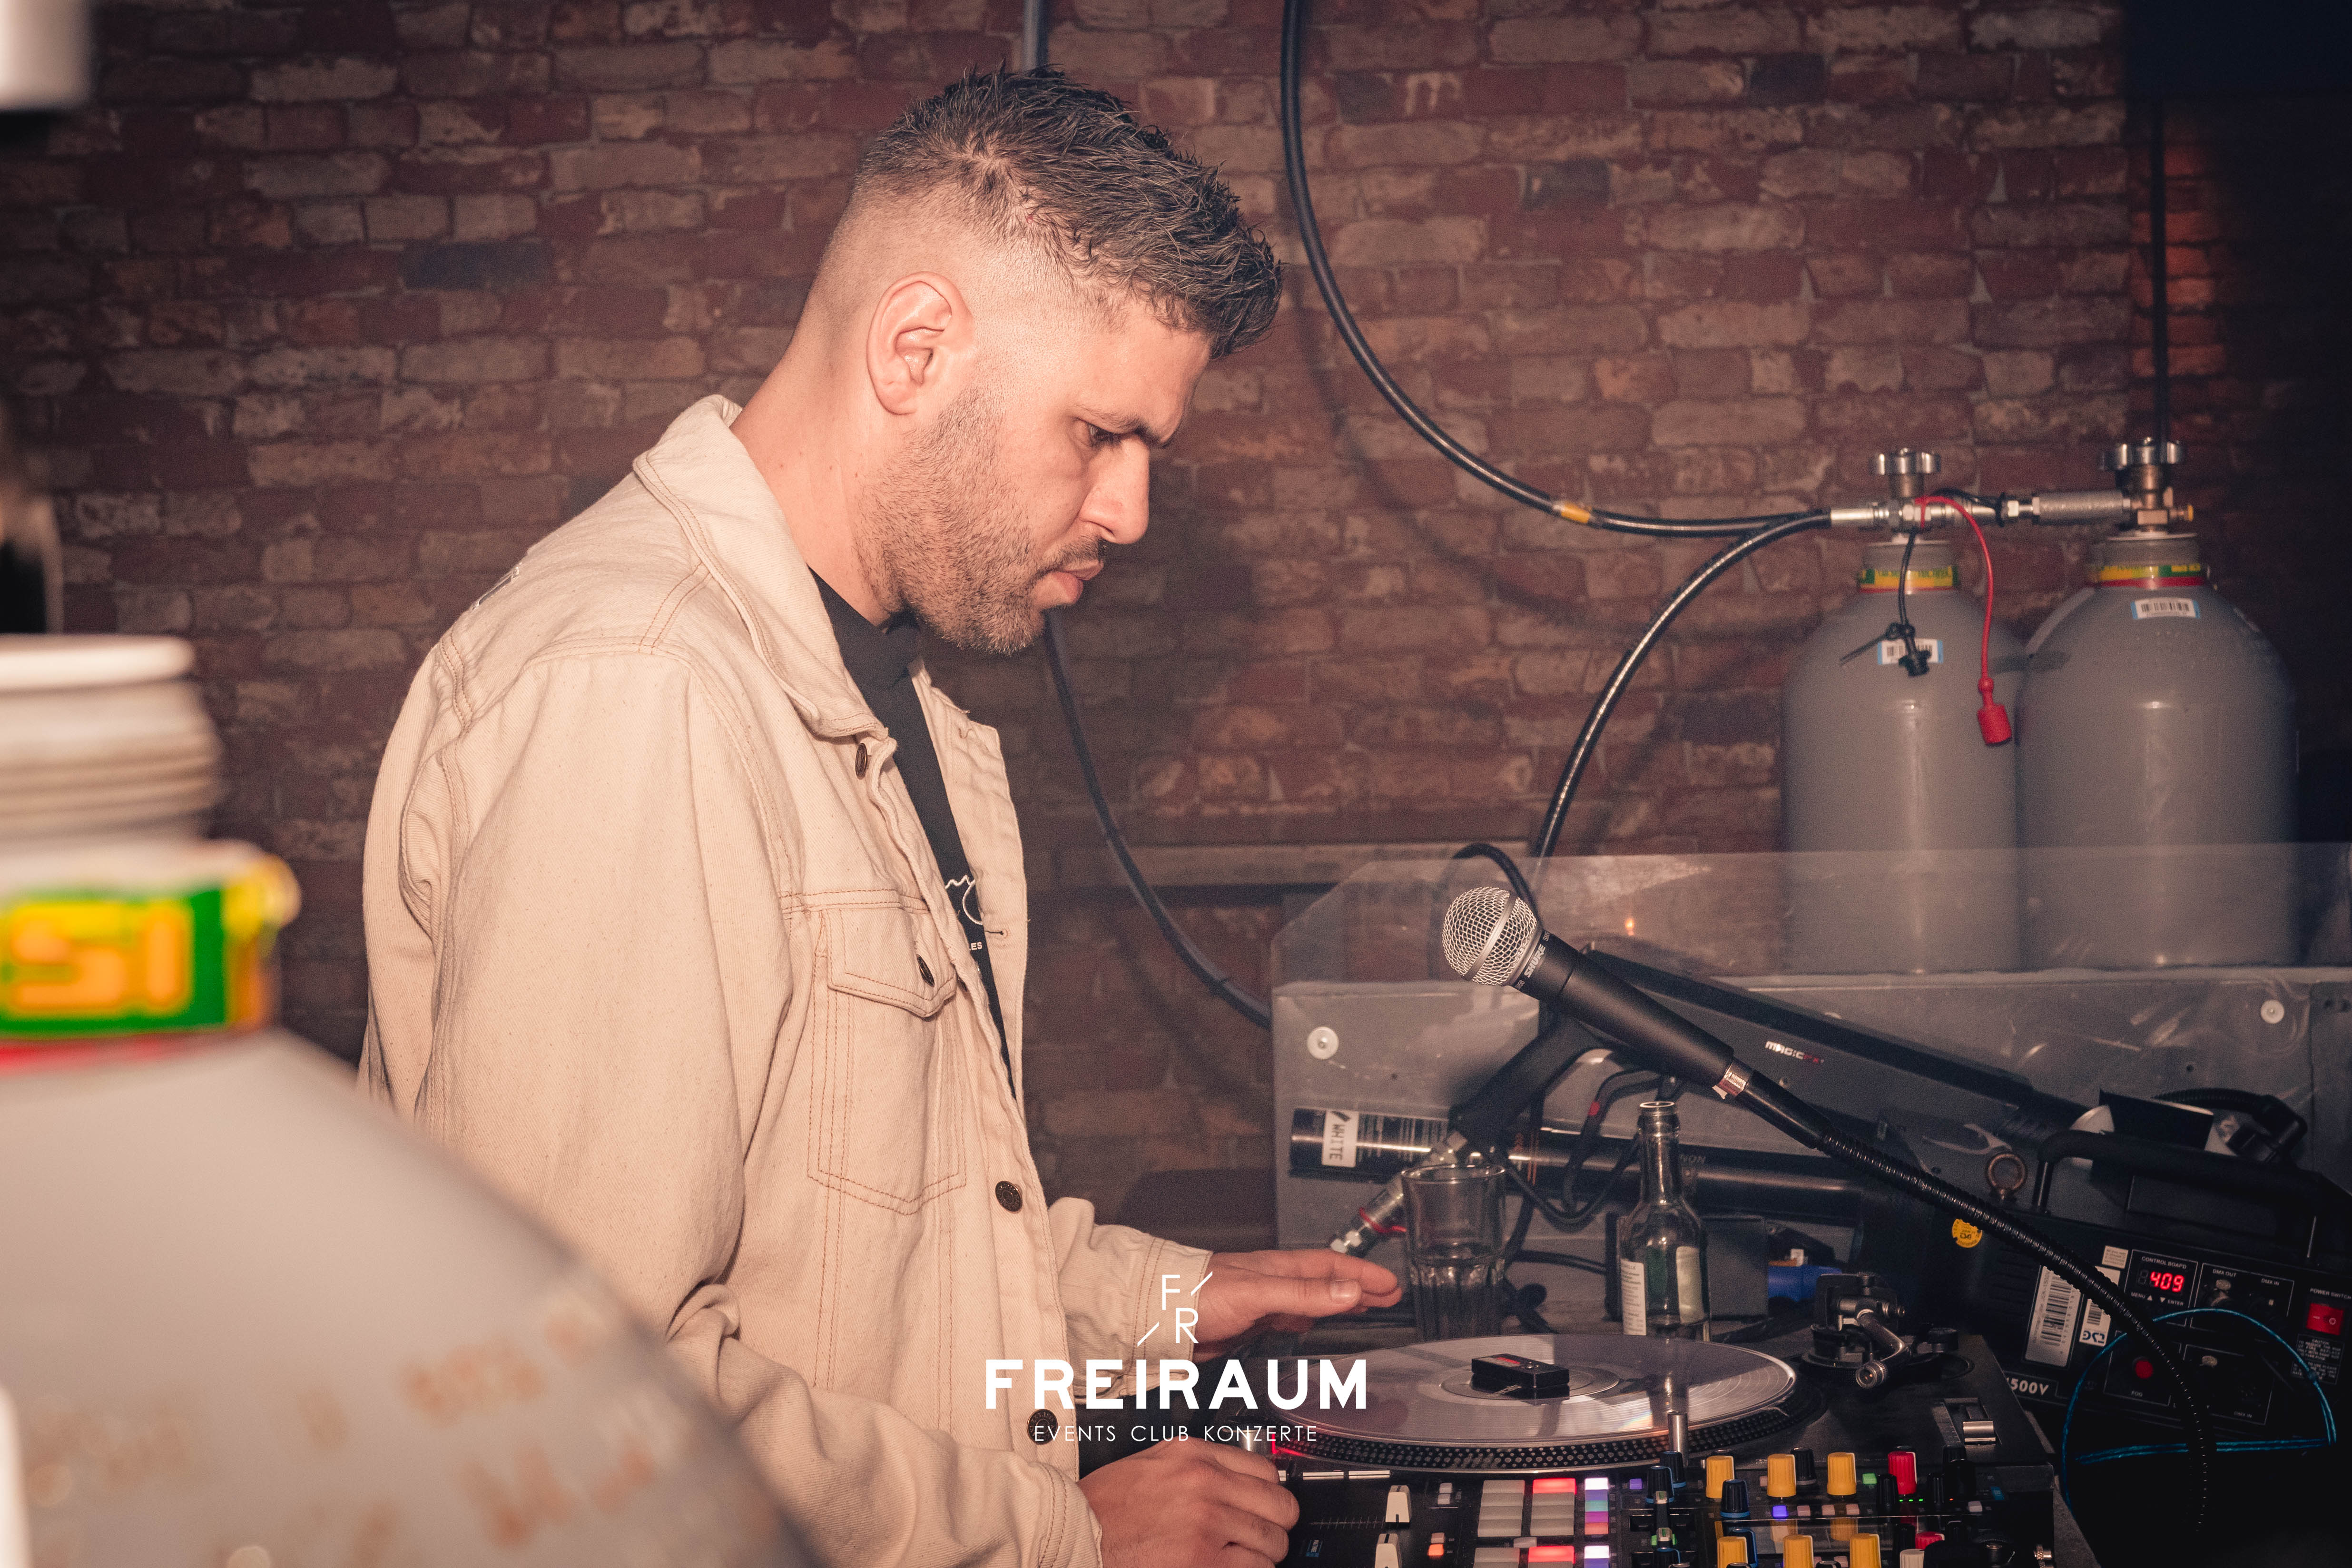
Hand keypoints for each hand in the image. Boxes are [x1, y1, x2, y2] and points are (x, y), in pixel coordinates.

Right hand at [1079, 1439, 1298, 1567]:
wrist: (1075, 1536)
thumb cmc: (1105, 1505)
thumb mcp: (1153, 1461)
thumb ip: (1200, 1463)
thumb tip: (1241, 1476)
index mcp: (1194, 1456)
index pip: (1267, 1470)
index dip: (1269, 1494)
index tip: (1265, 1506)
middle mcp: (1206, 1485)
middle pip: (1280, 1507)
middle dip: (1273, 1526)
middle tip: (1257, 1536)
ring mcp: (1207, 1525)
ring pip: (1273, 1544)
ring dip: (1260, 1555)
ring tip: (1236, 1557)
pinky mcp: (1203, 1563)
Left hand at [1189, 1249, 1401, 1357]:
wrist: (1159, 1315)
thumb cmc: (1198, 1294)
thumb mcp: (1259, 1292)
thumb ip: (1305, 1294)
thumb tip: (1349, 1290)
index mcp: (1280, 1269)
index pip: (1333, 1266)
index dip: (1363, 1274)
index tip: (1390, 1284)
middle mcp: (1274, 1283)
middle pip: (1327, 1282)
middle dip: (1359, 1287)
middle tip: (1388, 1295)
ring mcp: (1262, 1302)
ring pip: (1311, 1301)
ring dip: (1338, 1304)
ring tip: (1363, 1308)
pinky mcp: (1248, 1323)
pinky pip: (1290, 1319)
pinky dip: (1309, 1322)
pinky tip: (1310, 1327)